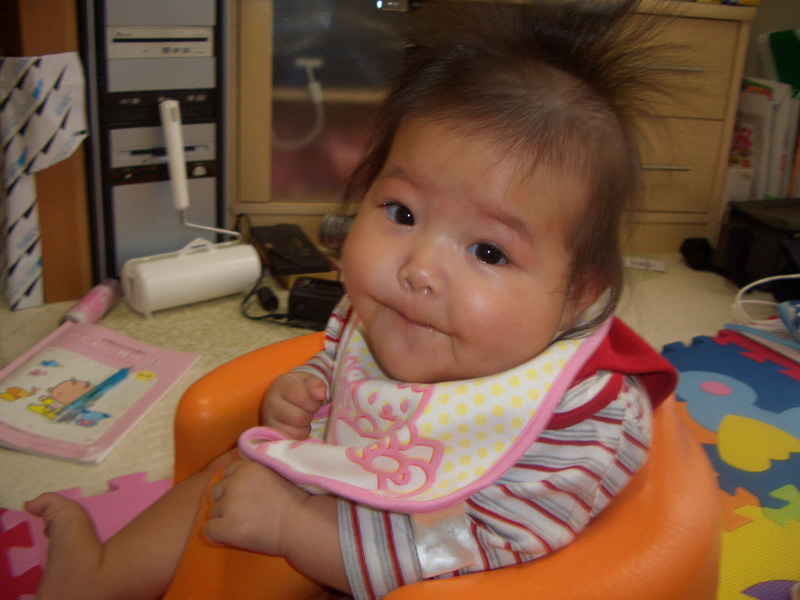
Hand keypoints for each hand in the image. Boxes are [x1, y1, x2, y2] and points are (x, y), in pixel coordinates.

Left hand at [204, 460, 349, 592]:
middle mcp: (235, 481)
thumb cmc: (297, 501)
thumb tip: (245, 475)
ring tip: (247, 526)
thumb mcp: (277, 472)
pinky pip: (209, 531)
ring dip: (225, 520)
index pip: (227, 473)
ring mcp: (229, 504)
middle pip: (217, 492)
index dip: (235, 487)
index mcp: (248, 467)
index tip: (248, 498)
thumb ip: (258, 471)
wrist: (303, 523)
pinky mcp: (226, 526)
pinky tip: (237, 537)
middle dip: (227, 503)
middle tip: (247, 514)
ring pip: (214, 513)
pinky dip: (220, 536)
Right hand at [261, 372, 326, 439]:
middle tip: (309, 408)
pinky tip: (297, 426)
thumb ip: (316, 384)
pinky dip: (300, 434)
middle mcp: (271, 404)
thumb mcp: (307, 381)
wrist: (278, 399)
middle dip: (311, 414)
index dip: (315, 400)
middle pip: (301, 417)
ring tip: (302, 416)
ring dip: (306, 426)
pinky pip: (294, 440)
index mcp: (281, 386)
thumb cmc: (297, 389)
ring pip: (298, 432)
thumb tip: (321, 394)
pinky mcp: (272, 436)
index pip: (302, 397)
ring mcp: (269, 422)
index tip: (316, 398)